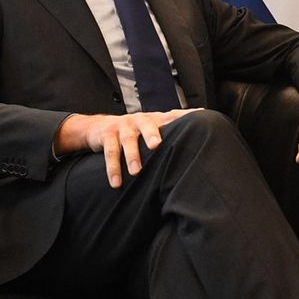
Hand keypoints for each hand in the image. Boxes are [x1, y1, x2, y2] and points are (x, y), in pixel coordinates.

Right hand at [55, 109, 200, 188]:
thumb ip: (171, 132)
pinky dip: (113, 168)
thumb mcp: (152, 129)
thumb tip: (200, 138)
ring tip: (136, 172)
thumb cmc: (134, 132)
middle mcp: (139, 120)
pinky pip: (109, 152)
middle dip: (151, 134)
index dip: (184, 116)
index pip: (172, 116)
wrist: (98, 127)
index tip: (199, 118)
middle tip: (156, 145)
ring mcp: (123, 127)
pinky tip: (116, 183)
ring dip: (131, 156)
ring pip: (127, 140)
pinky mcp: (107, 135)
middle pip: (146, 125)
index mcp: (154, 119)